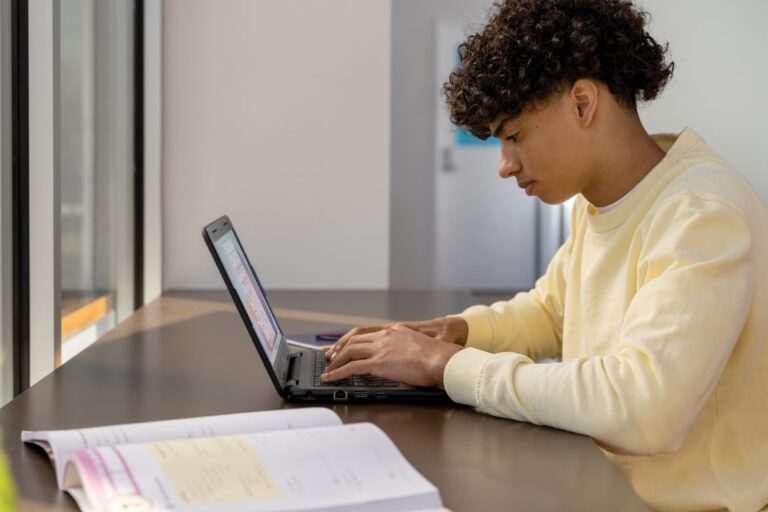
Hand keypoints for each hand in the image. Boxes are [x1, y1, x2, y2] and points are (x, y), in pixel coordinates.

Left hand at [320, 323, 463, 386]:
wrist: (442, 359)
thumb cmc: (438, 357)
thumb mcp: (419, 346)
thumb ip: (407, 349)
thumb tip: (404, 360)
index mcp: (395, 330)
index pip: (367, 333)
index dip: (351, 340)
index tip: (343, 346)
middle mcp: (385, 336)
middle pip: (354, 340)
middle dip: (339, 349)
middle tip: (331, 357)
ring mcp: (380, 348)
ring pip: (350, 351)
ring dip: (336, 361)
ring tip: (328, 370)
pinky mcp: (378, 363)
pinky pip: (352, 367)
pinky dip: (338, 373)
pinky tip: (331, 378)